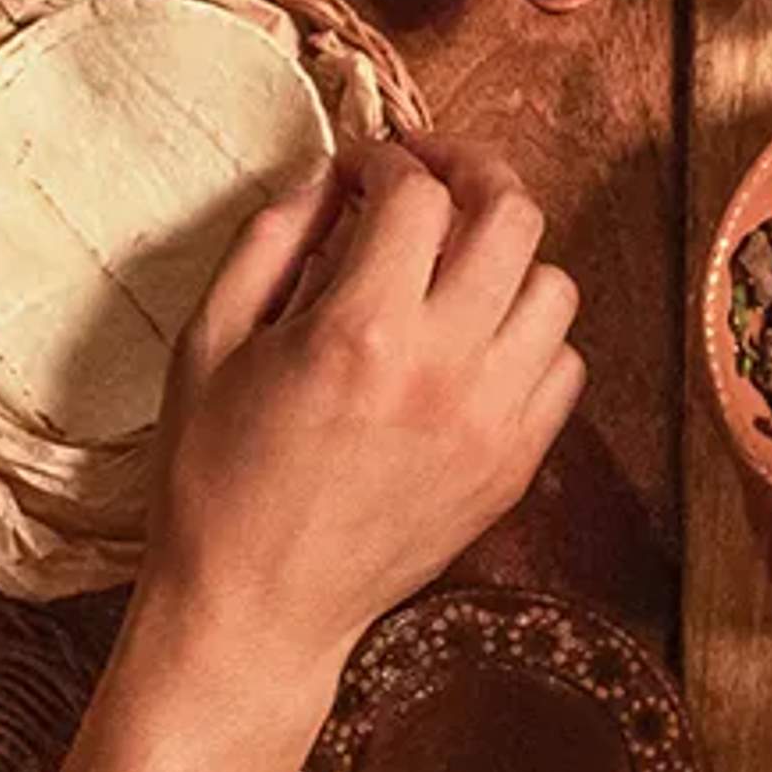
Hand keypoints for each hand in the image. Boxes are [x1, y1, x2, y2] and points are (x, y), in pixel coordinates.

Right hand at [141, 139, 583, 678]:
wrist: (255, 612)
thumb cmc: (213, 478)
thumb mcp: (208, 341)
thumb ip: (271, 240)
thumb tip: (327, 176)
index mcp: (360, 331)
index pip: (416, 192)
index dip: (386, 159)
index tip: (359, 170)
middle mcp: (444, 369)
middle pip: (512, 215)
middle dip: (470, 172)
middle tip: (430, 178)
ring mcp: (492, 421)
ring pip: (554, 285)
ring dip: (505, 257)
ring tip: (453, 264)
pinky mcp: (514, 466)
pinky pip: (563, 364)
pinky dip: (528, 335)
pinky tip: (472, 339)